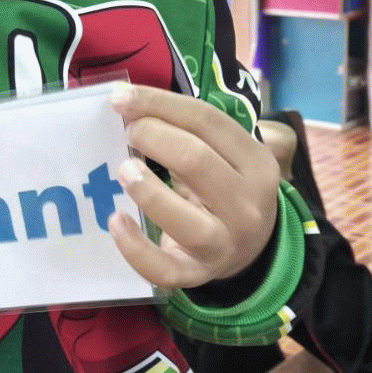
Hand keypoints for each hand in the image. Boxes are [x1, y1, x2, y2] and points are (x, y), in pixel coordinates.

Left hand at [109, 83, 278, 290]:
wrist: (250, 250)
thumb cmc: (225, 188)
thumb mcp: (224, 155)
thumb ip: (187, 129)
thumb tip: (126, 102)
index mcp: (256, 162)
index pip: (206, 121)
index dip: (159, 104)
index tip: (121, 98)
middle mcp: (247, 205)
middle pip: (196, 161)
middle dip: (153, 138)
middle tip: (129, 133)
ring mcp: (224, 244)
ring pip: (184, 219)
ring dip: (146, 189)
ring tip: (123, 170)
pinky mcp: (196, 274)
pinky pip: (162, 269)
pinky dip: (134, 247)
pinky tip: (116, 222)